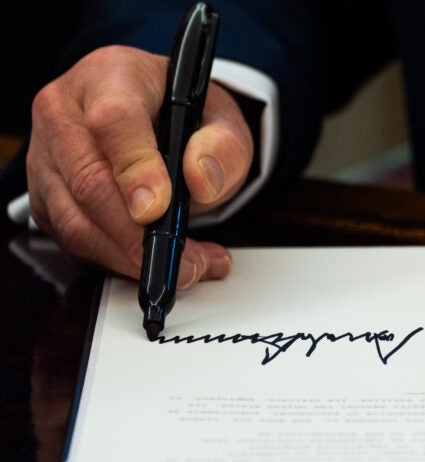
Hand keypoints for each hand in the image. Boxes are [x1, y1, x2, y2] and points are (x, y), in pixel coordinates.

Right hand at [26, 45, 253, 286]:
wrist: (156, 117)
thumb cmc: (184, 115)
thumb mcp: (223, 121)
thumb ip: (222, 147)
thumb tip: (201, 180)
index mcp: (111, 76)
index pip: (113, 121)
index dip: (136, 170)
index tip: (159, 210)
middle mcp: (65, 111)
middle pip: (88, 181)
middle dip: (139, 235)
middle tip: (188, 260)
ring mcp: (46, 155)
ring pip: (75, 220)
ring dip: (130, 257)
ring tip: (185, 266)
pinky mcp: (45, 195)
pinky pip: (72, 239)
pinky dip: (116, 261)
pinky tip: (154, 260)